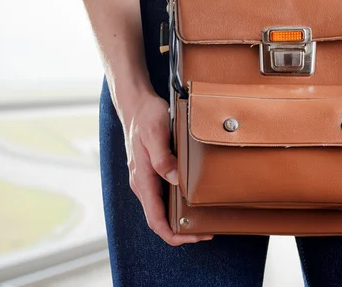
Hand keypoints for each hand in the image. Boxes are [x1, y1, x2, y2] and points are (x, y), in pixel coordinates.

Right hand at [121, 90, 212, 245]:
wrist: (135, 104)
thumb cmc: (146, 117)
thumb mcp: (156, 134)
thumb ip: (163, 158)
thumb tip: (176, 179)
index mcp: (142, 178)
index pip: (155, 218)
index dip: (173, 234)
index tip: (192, 237)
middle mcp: (142, 183)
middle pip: (159, 218)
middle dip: (181, 231)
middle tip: (205, 232)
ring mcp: (145, 178)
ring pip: (160, 208)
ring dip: (179, 219)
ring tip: (202, 220)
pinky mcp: (151, 172)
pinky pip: (162, 196)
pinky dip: (176, 205)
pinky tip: (191, 201)